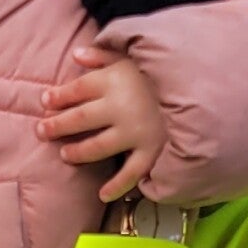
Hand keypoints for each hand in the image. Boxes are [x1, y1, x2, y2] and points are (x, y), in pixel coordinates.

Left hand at [40, 46, 171, 200]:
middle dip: (58, 125)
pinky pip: (130, 172)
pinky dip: (116, 185)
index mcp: (114, 80)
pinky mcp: (151, 151)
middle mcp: (119, 108)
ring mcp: (135, 132)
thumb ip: (106, 54)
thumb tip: (77, 54)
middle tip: (42, 131)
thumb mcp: (135, 54)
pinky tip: (102, 194)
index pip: (77, 89)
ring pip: (97, 146)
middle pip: (80, 118)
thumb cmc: (168, 68)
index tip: (45, 101)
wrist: (205, 86)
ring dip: (78, 152)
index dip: (58, 96)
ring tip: (65, 154)